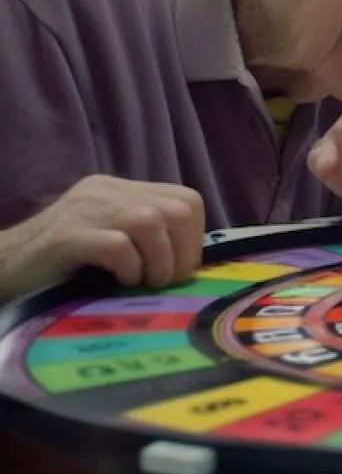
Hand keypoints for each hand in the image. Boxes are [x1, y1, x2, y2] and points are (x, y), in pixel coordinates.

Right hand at [0, 175, 204, 300]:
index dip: (192, 240)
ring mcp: (85, 209)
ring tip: (142, 283)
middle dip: (182, 253)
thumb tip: (190, 267)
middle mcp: (106, 191)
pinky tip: (119, 282)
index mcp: (121, 190)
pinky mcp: (66, 235)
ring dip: (158, 262)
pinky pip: (118, 245)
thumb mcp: (111, 242)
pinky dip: (129, 268)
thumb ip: (146, 241)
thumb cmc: (61, 266)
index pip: (186, 200)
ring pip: (152, 223)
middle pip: (178, 209)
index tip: (177, 270)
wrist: (2, 269)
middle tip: (162, 282)